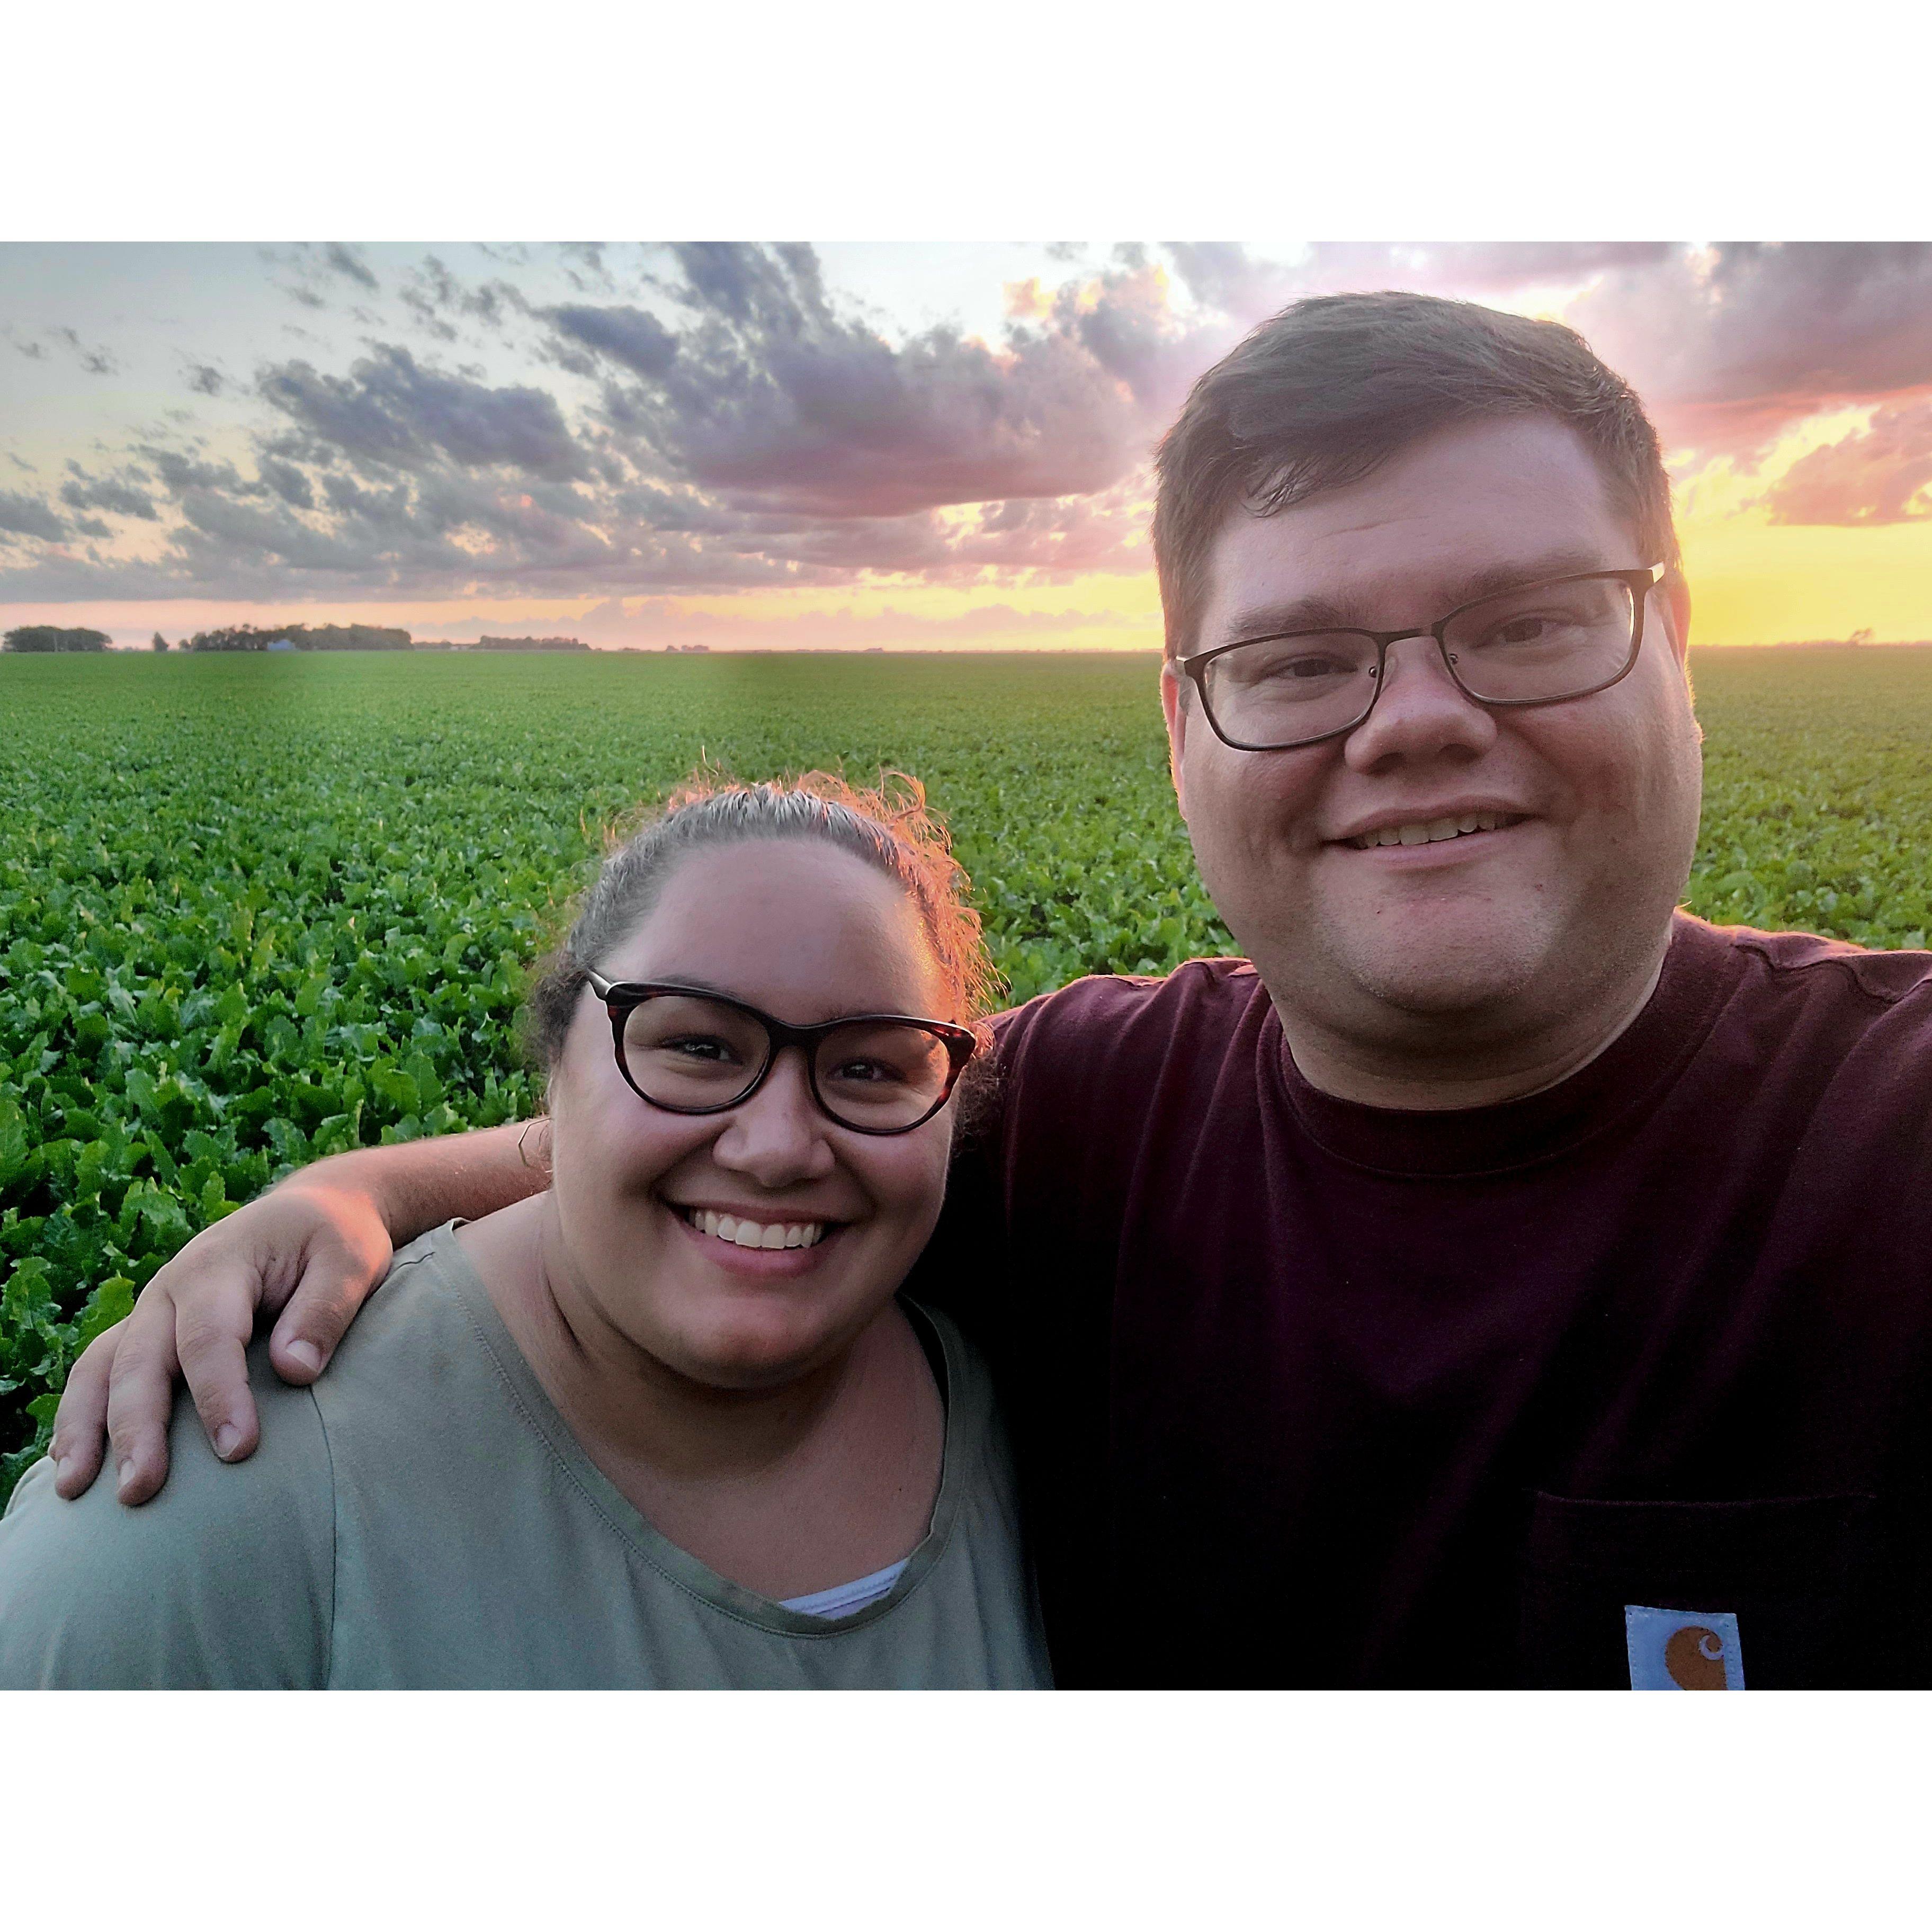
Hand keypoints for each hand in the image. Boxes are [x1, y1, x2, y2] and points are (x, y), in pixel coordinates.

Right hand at [49, 1177, 393, 1504]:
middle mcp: (171, 1287)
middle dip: (136, 1427)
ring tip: (74, 1489)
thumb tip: (295, 1370)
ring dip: (84, 1428)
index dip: (219, 1394)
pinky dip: (79, 1416)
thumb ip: (326, 1310)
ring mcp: (153, 1310)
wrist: (313, 1210)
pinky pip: (99, 1372)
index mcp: (221, 1264)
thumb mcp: (350, 1260)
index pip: (210, 1336)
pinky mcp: (148, 1331)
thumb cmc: (334, 1239)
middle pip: (142, 1360)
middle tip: (139, 1489)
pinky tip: (75, 1465)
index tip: (237, 1449)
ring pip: (101, 1368)